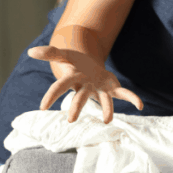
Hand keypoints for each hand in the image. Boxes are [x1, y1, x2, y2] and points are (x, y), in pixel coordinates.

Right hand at [27, 46, 142, 123]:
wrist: (90, 67)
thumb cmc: (75, 62)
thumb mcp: (65, 54)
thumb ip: (50, 53)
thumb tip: (31, 52)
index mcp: (73, 79)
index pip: (60, 87)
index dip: (51, 96)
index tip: (42, 107)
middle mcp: (86, 88)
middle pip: (80, 98)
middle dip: (76, 107)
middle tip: (71, 119)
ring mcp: (100, 90)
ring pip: (104, 101)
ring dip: (106, 109)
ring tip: (107, 120)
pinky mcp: (113, 89)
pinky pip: (124, 94)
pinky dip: (133, 99)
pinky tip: (140, 105)